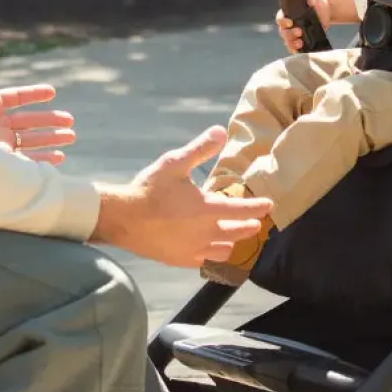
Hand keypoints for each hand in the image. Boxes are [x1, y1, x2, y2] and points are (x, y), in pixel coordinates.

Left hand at [0, 35, 75, 165]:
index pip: (15, 98)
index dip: (34, 94)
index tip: (52, 92)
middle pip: (27, 122)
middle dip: (49, 121)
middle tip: (71, 121)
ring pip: (30, 141)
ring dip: (51, 139)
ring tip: (71, 137)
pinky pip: (24, 162)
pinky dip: (42, 161)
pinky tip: (59, 157)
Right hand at [92, 126, 273, 267]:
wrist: (121, 219)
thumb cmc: (148, 189)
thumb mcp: (174, 163)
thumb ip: (199, 149)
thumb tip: (220, 131)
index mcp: (206, 209)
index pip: (241, 209)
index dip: (258, 207)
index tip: (269, 205)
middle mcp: (204, 233)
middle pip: (237, 232)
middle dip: (249, 226)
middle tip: (257, 223)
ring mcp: (192, 249)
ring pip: (223, 250)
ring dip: (231, 242)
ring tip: (234, 236)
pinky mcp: (179, 259)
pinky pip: (203, 260)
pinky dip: (211, 254)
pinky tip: (209, 250)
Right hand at [276, 0, 330, 52]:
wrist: (325, 12)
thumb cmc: (316, 2)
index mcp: (287, 14)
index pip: (280, 18)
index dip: (283, 21)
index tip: (290, 22)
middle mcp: (288, 25)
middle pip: (283, 32)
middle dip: (290, 34)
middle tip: (299, 32)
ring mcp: (293, 34)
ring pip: (287, 41)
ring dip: (292, 44)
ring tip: (300, 43)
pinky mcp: (299, 41)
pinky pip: (294, 49)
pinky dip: (296, 51)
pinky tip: (301, 50)